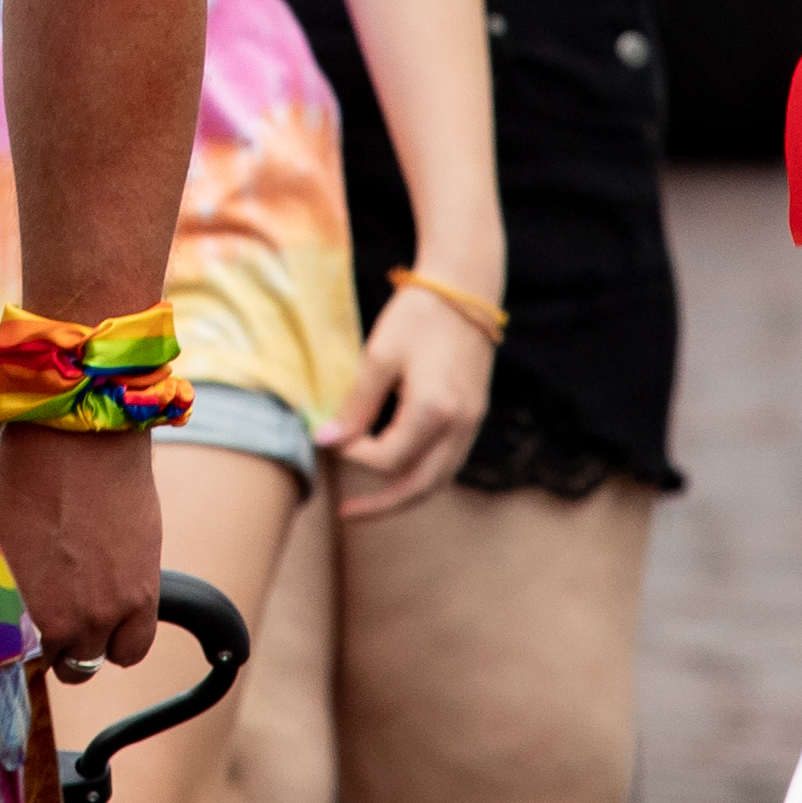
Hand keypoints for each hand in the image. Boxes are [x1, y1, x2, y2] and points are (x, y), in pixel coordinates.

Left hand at [0, 420, 160, 667]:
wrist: (80, 436)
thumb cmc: (15, 467)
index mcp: (4, 609)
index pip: (1, 661)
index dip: (4, 646)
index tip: (7, 628)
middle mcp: (54, 622)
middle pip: (49, 664)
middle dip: (43, 645)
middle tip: (42, 614)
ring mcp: (100, 614)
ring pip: (89, 661)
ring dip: (81, 645)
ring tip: (76, 615)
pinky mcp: (139, 598)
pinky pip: (132, 649)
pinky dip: (120, 641)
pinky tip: (109, 620)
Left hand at [320, 283, 495, 518]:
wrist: (464, 288)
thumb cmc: (418, 316)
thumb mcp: (379, 355)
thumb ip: (356, 404)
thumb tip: (327, 441)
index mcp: (434, 410)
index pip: (388, 459)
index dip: (354, 455)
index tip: (330, 437)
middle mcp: (460, 425)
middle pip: (420, 486)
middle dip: (383, 505)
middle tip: (348, 514)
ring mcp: (472, 424)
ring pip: (439, 480)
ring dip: (405, 495)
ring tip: (372, 505)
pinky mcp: (475, 416)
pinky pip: (450, 462)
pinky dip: (424, 475)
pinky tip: (399, 472)